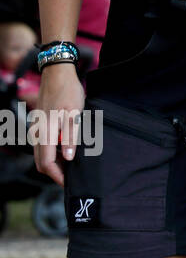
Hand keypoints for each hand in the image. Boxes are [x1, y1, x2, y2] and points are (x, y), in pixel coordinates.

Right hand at [33, 64, 85, 185]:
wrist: (57, 74)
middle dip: (56, 173)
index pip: (46, 164)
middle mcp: (39, 134)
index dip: (57, 177)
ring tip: (73, 166)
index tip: (70, 184)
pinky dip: (54, 152)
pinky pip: (45, 145)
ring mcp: (39, 129)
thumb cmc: (68, 92)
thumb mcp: (74, 114)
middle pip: (42, 162)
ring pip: (43, 154)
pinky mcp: (42, 125)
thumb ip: (70, 136)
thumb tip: (68, 158)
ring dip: (55, 163)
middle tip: (73, 178)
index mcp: (46, 133)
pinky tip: (68, 150)